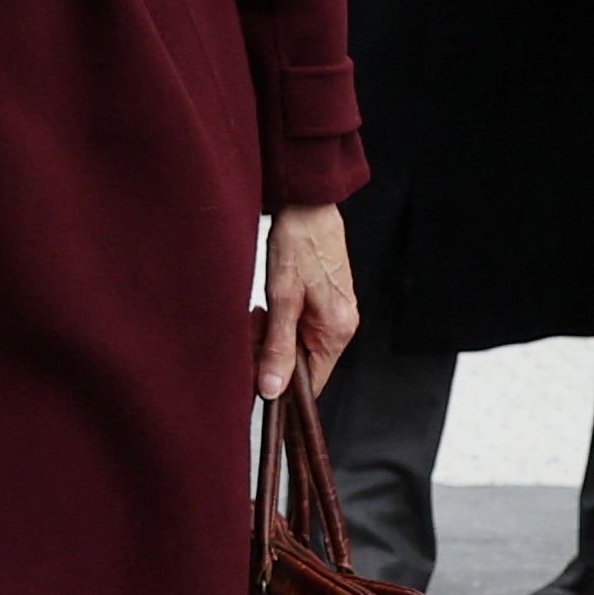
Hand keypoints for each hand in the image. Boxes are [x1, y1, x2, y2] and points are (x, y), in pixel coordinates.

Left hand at [257, 203, 358, 401]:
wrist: (308, 205)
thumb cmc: (297, 244)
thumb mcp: (281, 298)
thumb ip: (277, 347)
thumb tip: (272, 389)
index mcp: (336, 331)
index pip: (312, 384)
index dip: (282, 387)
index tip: (255, 378)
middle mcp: (343, 326)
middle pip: (303, 364)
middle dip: (271, 355)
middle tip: (250, 331)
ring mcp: (336, 314)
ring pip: (298, 345)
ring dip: (272, 337)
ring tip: (257, 314)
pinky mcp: (326, 303)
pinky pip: (301, 327)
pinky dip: (280, 323)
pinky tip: (267, 308)